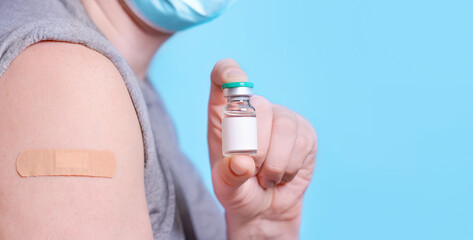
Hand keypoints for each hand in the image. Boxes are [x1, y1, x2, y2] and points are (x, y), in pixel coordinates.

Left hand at [208, 59, 316, 238]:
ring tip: (266, 176)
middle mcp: (255, 109)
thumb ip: (229, 176)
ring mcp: (281, 118)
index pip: (223, 76)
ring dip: (274, 163)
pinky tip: (282, 174)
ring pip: (283, 127)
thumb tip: (242, 163)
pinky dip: (289, 167)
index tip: (238, 82)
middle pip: (260, 106)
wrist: (265, 209)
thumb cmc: (239, 191)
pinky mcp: (304, 131)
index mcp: (225, 114)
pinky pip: (302, 142)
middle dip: (256, 146)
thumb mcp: (226, 188)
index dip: (230, 73)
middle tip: (251, 169)